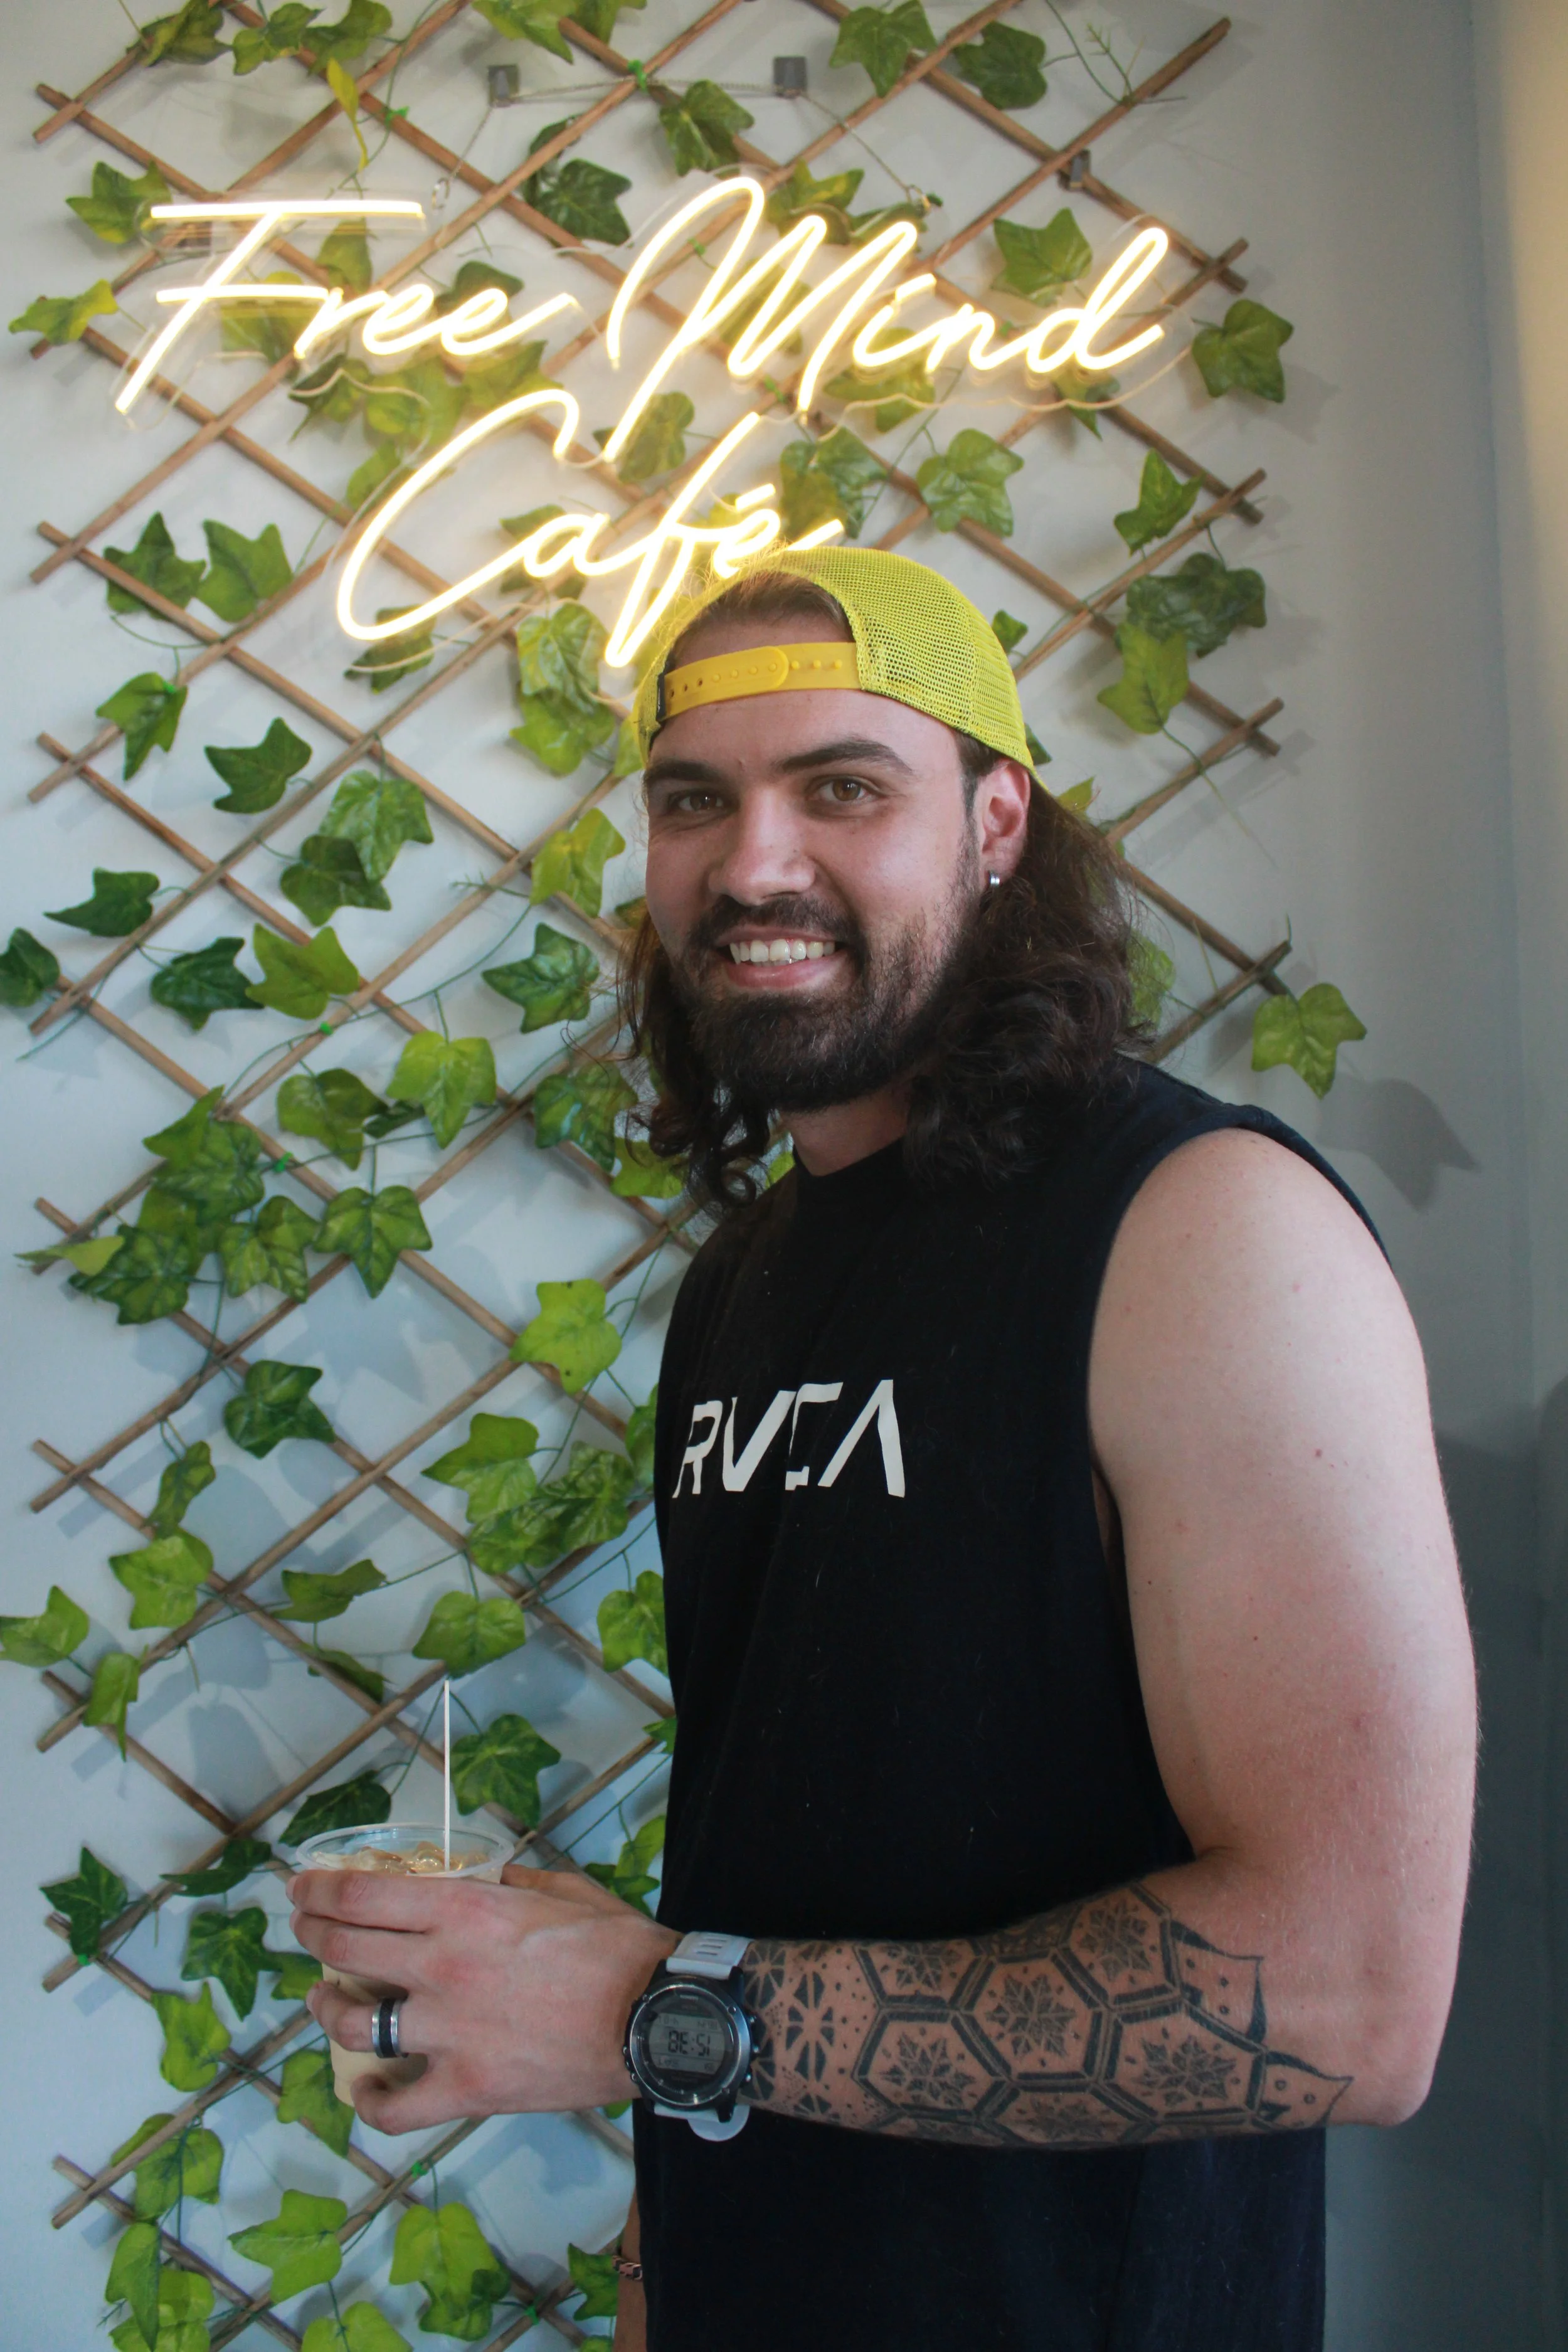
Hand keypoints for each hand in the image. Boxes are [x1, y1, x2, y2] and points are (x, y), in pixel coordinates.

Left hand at [290, 1859, 674, 2134]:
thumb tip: (491, 1879)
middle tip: (303, 1927)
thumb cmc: (616, 1947)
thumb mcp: (563, 1888)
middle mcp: (441, 1966)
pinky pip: (396, 2107)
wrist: (655, 2017)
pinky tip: (366, 2088)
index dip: (320, 1888)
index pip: (363, 1894)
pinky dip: (371, 2101)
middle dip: (312, 1931)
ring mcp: (448, 2032)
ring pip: (356, 2023)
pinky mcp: (466, 2088)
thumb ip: (515, 1881)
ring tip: (324, 2000)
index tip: (301, 1886)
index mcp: (464, 1909)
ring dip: (327, 2008)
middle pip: (346, 1946)